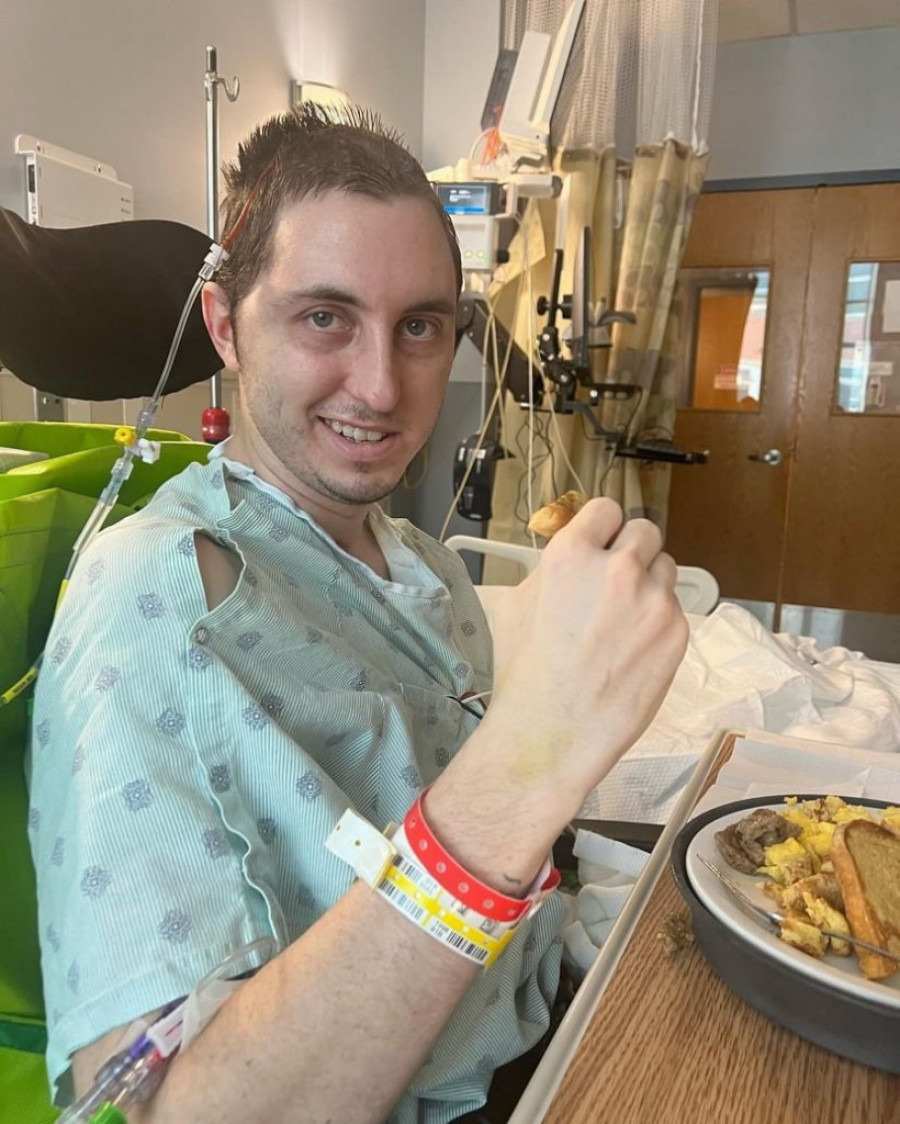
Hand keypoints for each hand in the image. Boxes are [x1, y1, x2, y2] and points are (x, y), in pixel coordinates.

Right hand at [481, 498, 688, 815]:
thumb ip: (551, 571)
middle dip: (632, 550)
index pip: (606, 509)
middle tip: (617, 578)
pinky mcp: (676, 632)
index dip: (603, 527)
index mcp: (571, 554)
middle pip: (645, 531)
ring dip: (649, 583)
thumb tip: (571, 561)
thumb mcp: (515, 605)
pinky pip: (674, 609)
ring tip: (625, 618)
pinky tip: (633, 648)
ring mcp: (652, 600)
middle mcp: (616, 569)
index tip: (602, 541)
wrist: (552, 730)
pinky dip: (658, 622)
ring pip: (665, 569)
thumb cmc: (524, 675)